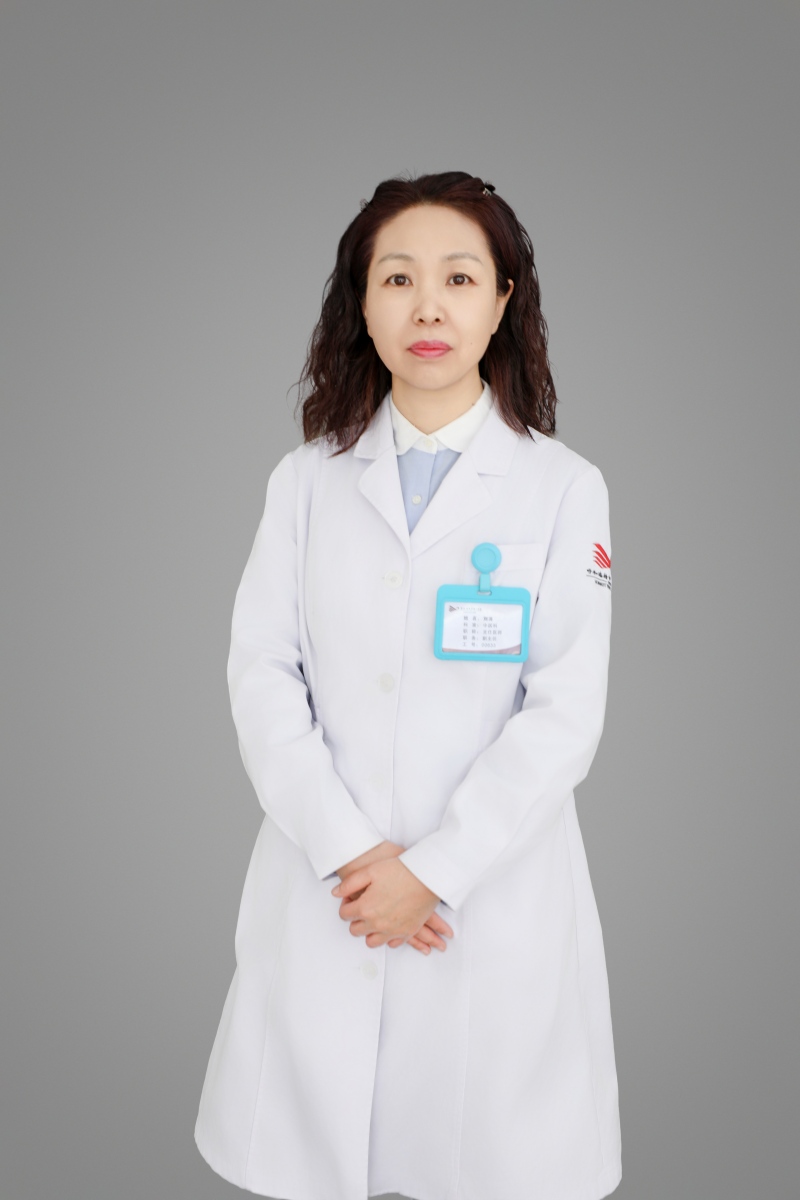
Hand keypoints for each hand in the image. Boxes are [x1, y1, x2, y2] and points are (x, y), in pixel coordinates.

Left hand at [334, 841, 452, 954]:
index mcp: (365, 908)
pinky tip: (389, 924)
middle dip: (356, 919)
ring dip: (370, 931)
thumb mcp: (370, 870)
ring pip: (372, 941)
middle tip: (363, 906)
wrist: (427, 875)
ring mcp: (392, 930)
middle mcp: (376, 924)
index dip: (346, 904)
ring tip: (375, 917)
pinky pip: (392, 943)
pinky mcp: (407, 932)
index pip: (344, 915)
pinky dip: (388, 936)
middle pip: (356, 930)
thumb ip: (349, 883)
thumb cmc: (400, 870)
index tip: (352, 897)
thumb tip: (336, 893)